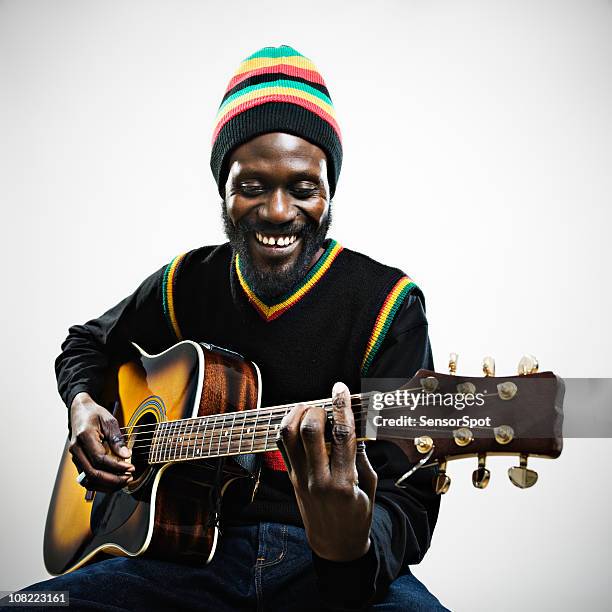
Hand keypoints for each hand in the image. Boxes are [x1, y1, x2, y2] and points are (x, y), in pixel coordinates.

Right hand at [69, 392, 134, 490]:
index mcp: (84, 437)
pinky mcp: (78, 461)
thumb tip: (126, 455)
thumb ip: (117, 439)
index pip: (99, 459)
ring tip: (122, 481)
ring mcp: (75, 457)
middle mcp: (76, 449)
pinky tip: (113, 480)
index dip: (116, 466)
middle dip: (112, 479)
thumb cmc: (94, 414)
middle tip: (128, 477)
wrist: (80, 411)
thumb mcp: (110, 421)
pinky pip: (87, 478)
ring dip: (106, 485)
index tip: (130, 467)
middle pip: (92, 473)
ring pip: (88, 480)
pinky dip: (100, 483)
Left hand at [277, 382, 377, 561]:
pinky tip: (299, 421)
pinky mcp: (290, 478)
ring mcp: (300, 478)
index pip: (342, 435)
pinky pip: (282, 445)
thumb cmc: (357, 515)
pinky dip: (287, 427)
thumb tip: (356, 425)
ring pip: (288, 435)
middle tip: (326, 405)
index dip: (341, 407)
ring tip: (310, 409)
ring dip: (297, 414)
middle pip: (309, 430)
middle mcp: (318, 478)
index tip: (340, 389)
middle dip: (317, 409)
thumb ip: (362, 455)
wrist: (335, 545)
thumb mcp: (369, 486)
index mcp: (344, 482)